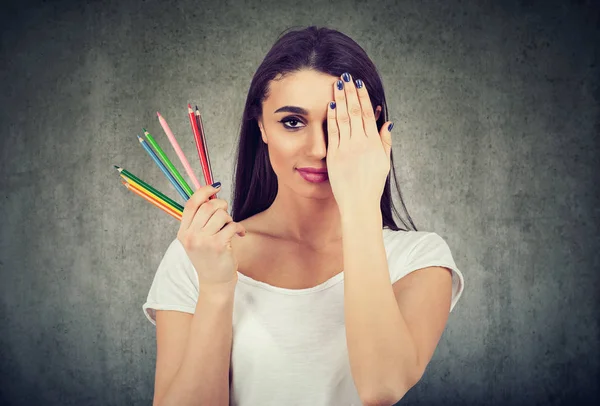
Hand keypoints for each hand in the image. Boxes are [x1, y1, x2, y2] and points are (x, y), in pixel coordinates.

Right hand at [177, 183, 246, 287]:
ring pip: (221, 214)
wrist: (215, 282)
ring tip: (230, 228)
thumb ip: (201, 219)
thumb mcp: (198, 239)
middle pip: (208, 206)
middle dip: (221, 205)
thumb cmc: (209, 257)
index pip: (191, 204)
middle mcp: (191, 236)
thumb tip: (212, 192)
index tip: (215, 187)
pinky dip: (239, 228)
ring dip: (229, 218)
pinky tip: (240, 234)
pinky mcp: (218, 246)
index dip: (204, 191)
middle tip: (226, 214)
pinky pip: (232, 225)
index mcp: (183, 232)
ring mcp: (203, 241)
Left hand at [326, 72, 393, 213]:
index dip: (363, 97)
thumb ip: (384, 141)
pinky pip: (333, 132)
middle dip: (350, 93)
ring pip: (343, 119)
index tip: (359, 84)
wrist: (359, 203)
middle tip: (345, 76)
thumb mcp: (384, 162)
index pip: (367, 114)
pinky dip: (331, 118)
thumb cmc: (372, 185)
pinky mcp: (335, 156)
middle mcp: (361, 143)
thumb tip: (388, 122)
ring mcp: (347, 149)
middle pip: (355, 112)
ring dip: (340, 100)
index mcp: (373, 143)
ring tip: (337, 85)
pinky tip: (330, 106)